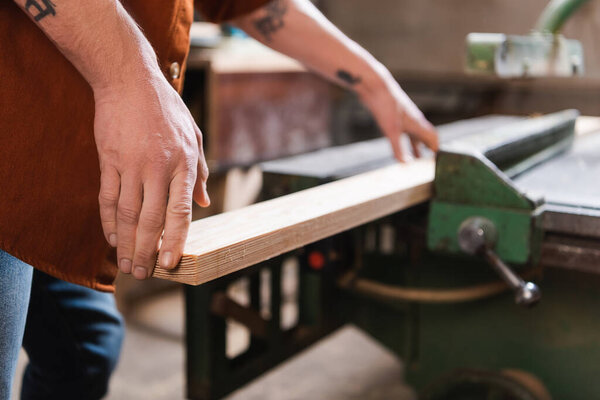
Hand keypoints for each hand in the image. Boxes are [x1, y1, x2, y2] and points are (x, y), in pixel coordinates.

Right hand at [93, 72, 209, 279]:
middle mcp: (158, 168)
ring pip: (127, 214)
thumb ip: (199, 172)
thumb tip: (205, 203)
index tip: (171, 264)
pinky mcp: (109, 160)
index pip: (180, 212)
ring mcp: (131, 164)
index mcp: (183, 164)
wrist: (129, 80)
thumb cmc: (167, 109)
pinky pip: (107, 198)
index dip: (175, 240)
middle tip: (144, 274)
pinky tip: (112, 238)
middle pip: (151, 220)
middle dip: (147, 251)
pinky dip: (109, 222)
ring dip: (126, 243)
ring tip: (127, 265)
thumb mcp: (194, 136)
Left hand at [359, 71, 437, 160]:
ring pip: (414, 135)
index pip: (433, 138)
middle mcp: (414, 120)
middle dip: (428, 150)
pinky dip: (405, 141)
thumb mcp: (391, 131)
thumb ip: (398, 148)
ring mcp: (405, 118)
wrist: (376, 87)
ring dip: (416, 147)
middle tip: (429, 163)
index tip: (440, 161)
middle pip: (425, 137)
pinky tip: (398, 145)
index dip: (437, 149)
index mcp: (417, 123)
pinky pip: (404, 131)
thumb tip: (405, 164)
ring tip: (415, 159)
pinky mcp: (395, 116)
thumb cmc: (386, 106)